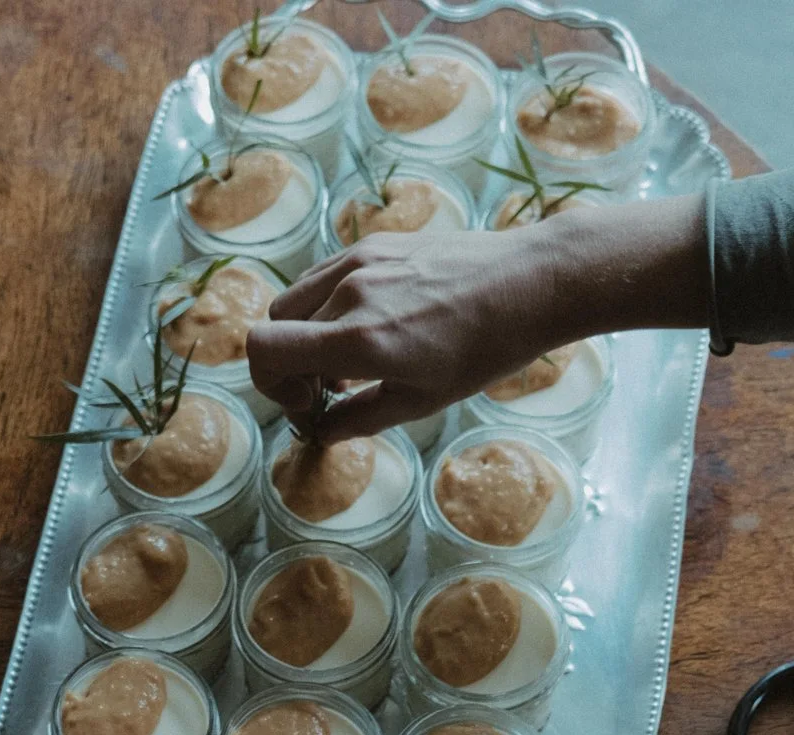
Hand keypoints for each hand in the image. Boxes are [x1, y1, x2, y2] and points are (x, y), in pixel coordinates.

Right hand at [245, 194, 709, 443]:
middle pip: (275, 326)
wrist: (531, 282)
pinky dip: (327, 306)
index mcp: (358, 339)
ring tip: (351, 358)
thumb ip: (360, 419)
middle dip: (289, 364)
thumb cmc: (486, 348)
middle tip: (328, 390)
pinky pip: (324, 275)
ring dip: (306, 334)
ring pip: (296, 299)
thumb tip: (321, 433)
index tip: (307, 403)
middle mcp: (349, 292)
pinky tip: (370, 324)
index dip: (269, 384)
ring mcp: (359, 260)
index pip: (262, 350)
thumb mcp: (423, 400)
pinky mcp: (374, 242)